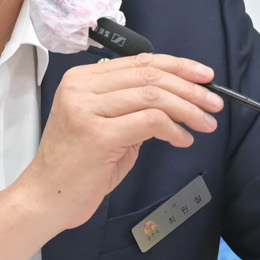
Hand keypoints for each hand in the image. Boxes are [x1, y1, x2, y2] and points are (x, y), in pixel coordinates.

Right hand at [16, 52, 223, 231]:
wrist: (46, 197)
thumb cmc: (76, 166)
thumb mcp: (105, 126)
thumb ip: (132, 108)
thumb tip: (176, 100)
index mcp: (82, 79)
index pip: (139, 62)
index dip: (177, 66)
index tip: (204, 76)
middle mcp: (82, 88)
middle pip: (149, 75)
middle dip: (189, 87)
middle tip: (213, 102)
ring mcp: (88, 109)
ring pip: (153, 95)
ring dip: (187, 108)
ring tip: (205, 123)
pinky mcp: (99, 134)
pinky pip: (150, 121)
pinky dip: (174, 129)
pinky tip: (182, 139)